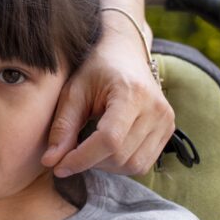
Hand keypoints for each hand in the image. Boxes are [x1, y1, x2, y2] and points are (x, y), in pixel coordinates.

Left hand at [42, 26, 173, 176]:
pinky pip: (144, 164)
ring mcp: (166, 121)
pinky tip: (106, 149)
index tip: (59, 167)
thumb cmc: (95, 69)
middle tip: (70, 153)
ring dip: (105, 166)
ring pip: (133, 165)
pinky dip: (121, 164)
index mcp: (132, 93)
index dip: (82, 158)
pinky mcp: (168, 130)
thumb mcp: (73, 92)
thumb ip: (62, 127)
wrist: (124, 52)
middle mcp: (156, 109)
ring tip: (89, 148)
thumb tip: (51, 162)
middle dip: (90, 162)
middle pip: (120, 156)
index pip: (109, 140)